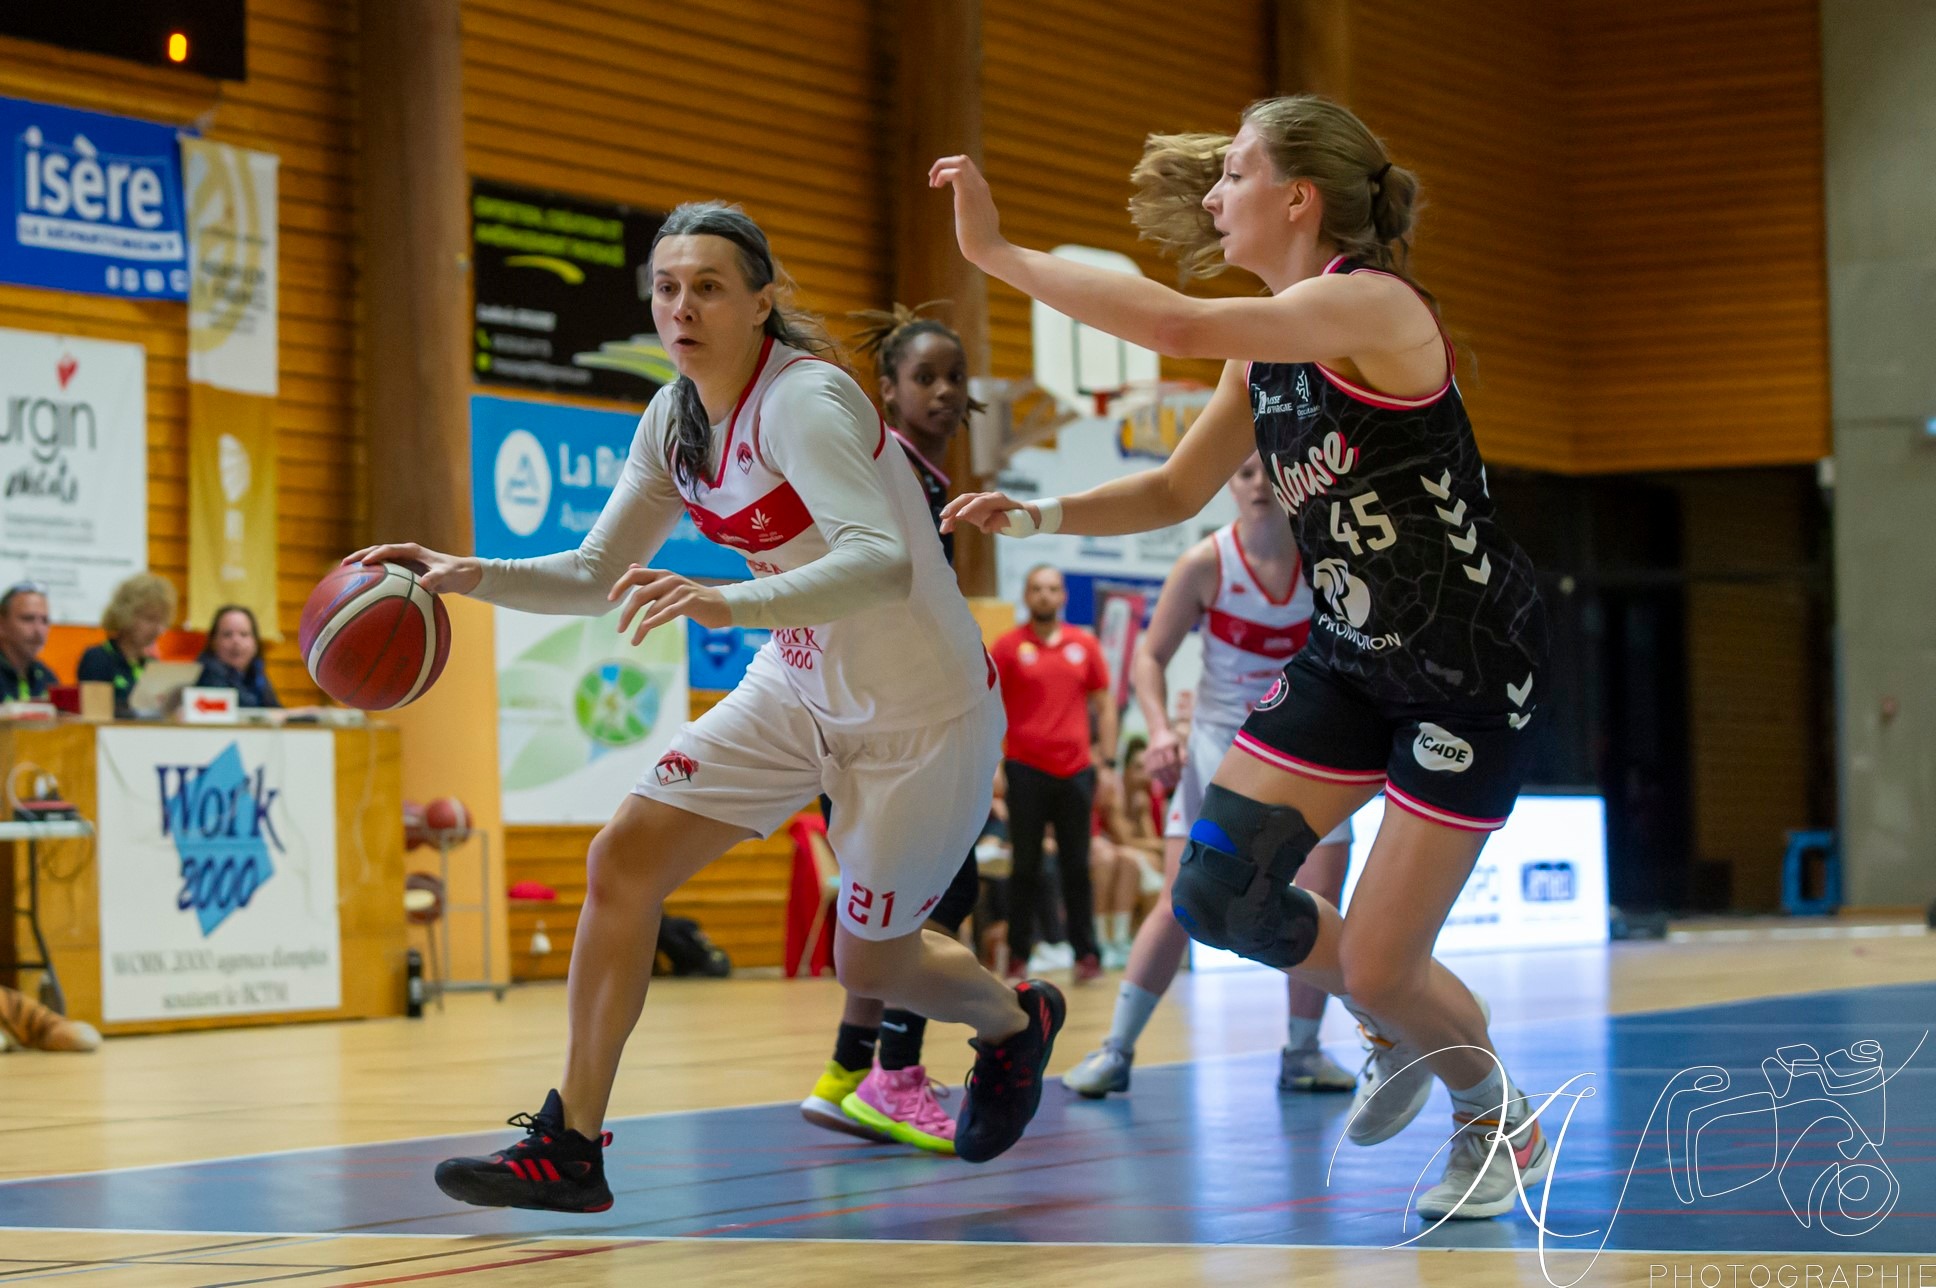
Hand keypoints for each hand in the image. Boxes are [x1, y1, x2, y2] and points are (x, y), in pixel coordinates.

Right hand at [342, 543, 481, 595]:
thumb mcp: (448, 575)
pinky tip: (361, 589)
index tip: (364, 563)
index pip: (388, 549)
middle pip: (377, 551)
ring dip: (362, 564)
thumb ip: (437, 578)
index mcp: (412, 551)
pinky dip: (372, 577)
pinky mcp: (403, 571)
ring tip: (343, 574)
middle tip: (343, 564)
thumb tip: (424, 585)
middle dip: (360, 556)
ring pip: (378, 561)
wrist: (462, 574)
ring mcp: (403, 562)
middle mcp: (405, 554)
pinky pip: (384, 573)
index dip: (375, 555)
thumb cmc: (455, 573)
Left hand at [610, 566, 730, 642]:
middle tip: (619, 629)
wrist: (719, 605)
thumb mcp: (669, 585)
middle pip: (639, 595)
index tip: (610, 600)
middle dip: (626, 614)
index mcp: (661, 574)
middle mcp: (669, 579)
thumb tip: (631, 567)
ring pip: (652, 609)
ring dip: (640, 627)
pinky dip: (655, 621)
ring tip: (634, 640)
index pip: (634, 575)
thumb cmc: (690, 598)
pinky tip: (645, 629)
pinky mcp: (689, 602)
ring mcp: (679, 590)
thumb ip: (650, 578)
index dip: (620, 585)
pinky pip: (668, 612)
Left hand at [928, 154, 1010, 268]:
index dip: (950, 171)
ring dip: (941, 166)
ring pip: (959, 160)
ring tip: (933, 182)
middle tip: (932, 181)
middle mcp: (980, 186)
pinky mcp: (967, 197)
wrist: (990, 251)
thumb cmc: (984, 242)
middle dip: (943, 164)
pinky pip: (955, 173)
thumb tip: (972, 216)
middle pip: (963, 159)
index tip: (939, 184)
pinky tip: (936, 186)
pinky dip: (942, 175)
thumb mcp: (981, 221)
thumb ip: (976, 213)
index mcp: (982, 191)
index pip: (967, 168)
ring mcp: (975, 189)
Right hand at [940, 491, 1036, 535]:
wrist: (1022, 516)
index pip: (982, 501)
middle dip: (954, 506)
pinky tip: (948, 530)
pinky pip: (960, 513)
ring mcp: (979, 503)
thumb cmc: (1022, 520)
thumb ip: (1002, 522)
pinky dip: (953, 520)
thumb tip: (985, 526)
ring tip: (943, 529)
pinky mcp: (974, 510)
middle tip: (944, 517)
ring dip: (950, 515)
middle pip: (968, 498)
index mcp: (998, 499)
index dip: (971, 508)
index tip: (960, 516)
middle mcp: (987, 498)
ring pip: (961, 505)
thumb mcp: (1018, 522)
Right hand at [1144, 728, 1185, 789]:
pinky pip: (1148, 768)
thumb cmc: (1172, 739)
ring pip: (1155, 769)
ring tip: (1167, 785)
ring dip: (1161, 778)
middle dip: (1169, 777)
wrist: (1158, 731)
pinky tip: (1158, 780)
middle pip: (1163, 766)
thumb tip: (1185, 766)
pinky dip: (1153, 775)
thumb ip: (1184, 754)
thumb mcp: (1180, 743)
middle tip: (1174, 784)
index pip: (1172, 762)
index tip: (1180, 778)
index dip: (1176, 771)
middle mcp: (1158, 750)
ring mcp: (1150, 753)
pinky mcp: (1146, 756)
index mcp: (1167, 746)